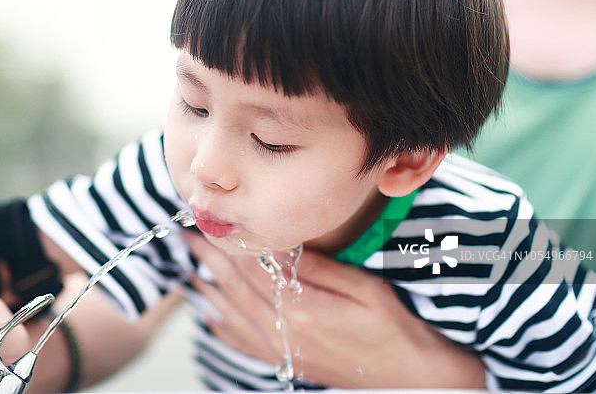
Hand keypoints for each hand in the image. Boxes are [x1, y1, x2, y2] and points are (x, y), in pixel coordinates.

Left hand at [185, 232, 484, 388]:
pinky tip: (208, 311)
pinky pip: (240, 342)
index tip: (211, 219)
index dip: (229, 241)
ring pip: (230, 313)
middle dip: (208, 257)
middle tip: (186, 234)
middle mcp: (282, 330)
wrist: (408, 376)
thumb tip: (281, 244)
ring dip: (207, 286)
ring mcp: (280, 348)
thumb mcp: (364, 288)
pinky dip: (219, 325)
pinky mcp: (284, 360)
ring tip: (189, 263)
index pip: (253, 266)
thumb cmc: (392, 328)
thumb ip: (319, 268)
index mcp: (301, 308)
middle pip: (234, 287)